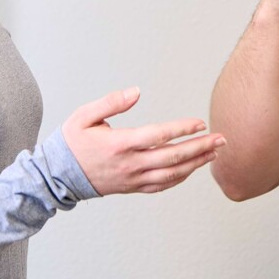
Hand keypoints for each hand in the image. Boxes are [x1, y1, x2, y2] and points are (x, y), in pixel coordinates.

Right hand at [62, 87, 225, 194]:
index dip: (181, 130)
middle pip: (172, 158)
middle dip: (200, 147)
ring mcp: (132, 179)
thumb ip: (111, 102)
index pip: (157, 136)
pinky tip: (193, 169)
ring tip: (214, 152)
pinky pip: (161, 186)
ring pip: (171, 175)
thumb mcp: (85, 115)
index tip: (200, 123)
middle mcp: (129, 164)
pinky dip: (180, 178)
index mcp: (119, 144)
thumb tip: (136, 91)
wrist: (57, 176)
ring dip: (196, 163)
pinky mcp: (132, 187)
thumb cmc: (71, 142)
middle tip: (221, 139)